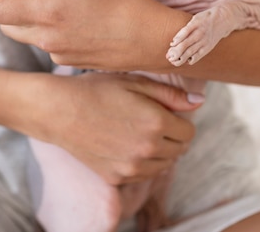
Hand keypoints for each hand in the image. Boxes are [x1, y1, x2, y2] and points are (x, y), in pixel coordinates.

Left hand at [0, 0, 189, 71]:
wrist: (154, 43)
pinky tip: (84, 14)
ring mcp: (59, 55)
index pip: (0, 12)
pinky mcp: (72, 64)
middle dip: (13, 8)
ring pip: (33, 34)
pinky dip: (58, 27)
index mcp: (49, 14)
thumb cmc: (126, 7)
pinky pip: (54, 44)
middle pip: (10, 27)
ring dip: (41, 15)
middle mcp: (48, 39)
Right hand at [42, 72, 201, 184]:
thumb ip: (171, 95)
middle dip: (173, 136)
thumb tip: (200, 103)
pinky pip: (144, 174)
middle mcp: (148, 149)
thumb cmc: (97, 90)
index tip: (166, 112)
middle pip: (180, 150)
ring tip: (139, 132)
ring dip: (160, 151)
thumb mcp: (135, 82)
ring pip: (164, 165)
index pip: (189, 131)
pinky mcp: (117, 177)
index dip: (180, 120)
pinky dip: (142, 163)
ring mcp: (132, 167)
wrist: (59, 111)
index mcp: (157, 123)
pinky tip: (126, 145)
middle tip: (153, 121)